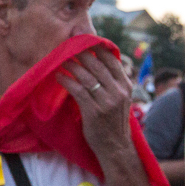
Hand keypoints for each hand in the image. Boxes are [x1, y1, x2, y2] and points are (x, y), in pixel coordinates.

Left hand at [57, 49, 135, 163]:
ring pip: (86, 76)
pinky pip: (77, 90)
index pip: (112, 60)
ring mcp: (107, 102)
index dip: (98, 47)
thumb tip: (98, 61)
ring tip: (60, 58)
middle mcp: (118, 92)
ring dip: (71, 65)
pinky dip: (67, 80)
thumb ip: (112, 82)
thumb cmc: (113, 121)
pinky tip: (59, 75)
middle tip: (68, 44)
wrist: (115, 147)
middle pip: (97, 65)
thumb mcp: (120, 99)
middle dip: (81, 52)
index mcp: (126, 86)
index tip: (85, 38)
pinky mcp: (94, 111)